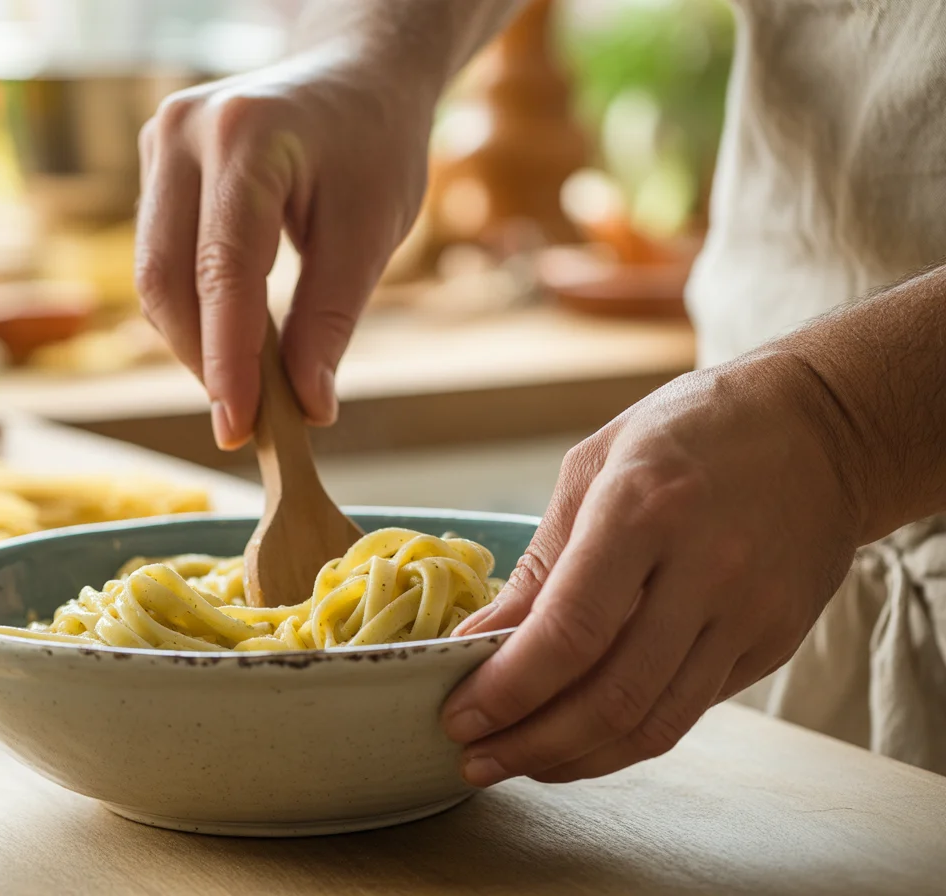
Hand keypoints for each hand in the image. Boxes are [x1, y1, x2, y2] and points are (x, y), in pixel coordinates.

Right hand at [135, 48, 433, 447]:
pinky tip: (231, 340)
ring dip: (194, 340)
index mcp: (246, 137)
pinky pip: (160, 256)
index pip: (224, 269)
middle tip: (245, 421)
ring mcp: (161, 143)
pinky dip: (194, 309)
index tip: (239, 426)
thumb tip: (308, 406)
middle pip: (166, 277)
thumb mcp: (372, 233)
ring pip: (154, 274)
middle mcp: (184, 132)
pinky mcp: (158, 164)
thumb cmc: (375, 146)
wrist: (359, 78)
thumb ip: (332, 319)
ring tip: (245, 387)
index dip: (228, 359)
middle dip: (203, 358)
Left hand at [443, 352, 864, 785]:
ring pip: (655, 724)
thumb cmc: (692, 429)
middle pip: (611, 696)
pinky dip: (627, 737)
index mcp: (645, 508)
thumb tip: (481, 640)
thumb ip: (542, 561)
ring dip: (576, 759)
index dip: (509, 690)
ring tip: (520, 763)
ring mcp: (749, 613)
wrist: (820, 428)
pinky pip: (690, 710)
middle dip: (531, 744)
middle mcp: (705, 568)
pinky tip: (582, 736)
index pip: (570, 630)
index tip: (461, 716)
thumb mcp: (596, 465)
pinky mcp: (773, 642)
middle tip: (476, 758)